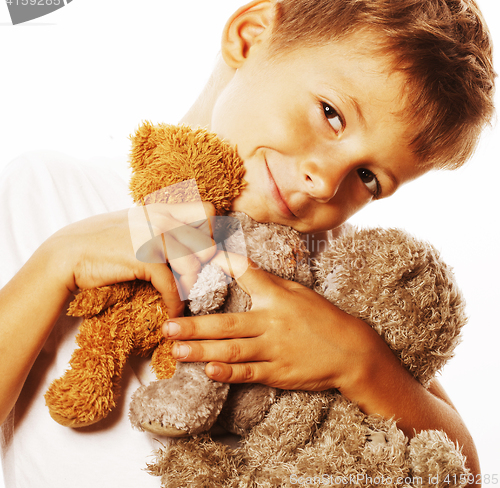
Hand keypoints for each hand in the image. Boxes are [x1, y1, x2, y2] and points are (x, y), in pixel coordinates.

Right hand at [45, 201, 216, 317]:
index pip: (208, 212)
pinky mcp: (144, 257)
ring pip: (194, 267)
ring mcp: (153, 235)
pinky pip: (173, 286)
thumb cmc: (101, 243)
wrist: (66, 255)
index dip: (210, 234)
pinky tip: (171, 311)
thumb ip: (161, 227)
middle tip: (192, 281)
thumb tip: (189, 245)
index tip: (201, 255)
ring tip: (180, 298)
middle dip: (204, 266)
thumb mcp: (135, 225)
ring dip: (189, 288)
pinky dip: (175, 303)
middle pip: (207, 244)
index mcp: (162, 208)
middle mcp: (161, 218)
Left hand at [163, 251, 379, 391]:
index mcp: (277, 298)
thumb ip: (267, 281)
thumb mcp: (298, 292)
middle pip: (227, 324)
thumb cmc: (321, 317)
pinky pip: (249, 374)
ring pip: (232, 351)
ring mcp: (274, 350)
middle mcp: (272, 323)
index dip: (223, 265)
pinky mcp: (278, 373)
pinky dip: (228, 374)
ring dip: (201, 351)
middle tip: (167, 327)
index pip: (246, 276)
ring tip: (176, 350)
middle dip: (194, 326)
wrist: (350, 351)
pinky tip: (208, 371)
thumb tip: (239, 264)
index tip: (198, 258)